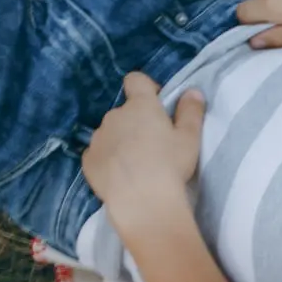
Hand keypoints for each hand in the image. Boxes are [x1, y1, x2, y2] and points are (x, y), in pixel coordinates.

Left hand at [83, 74, 203, 212]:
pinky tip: (122, 177)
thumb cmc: (170, 166)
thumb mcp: (190, 139)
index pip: (136, 80)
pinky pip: (99, 153)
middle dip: (136, 123)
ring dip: (122, 142)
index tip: (158, 106)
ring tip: (138, 166)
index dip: (147, 89)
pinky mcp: (88, 159)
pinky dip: (109, 160)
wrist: (142, 201)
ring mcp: (98, 137)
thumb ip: (191, 112)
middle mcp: (114, 115)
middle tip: (154, 147)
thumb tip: (193, 91)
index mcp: (140, 106)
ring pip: (111, 133)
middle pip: (125, 112)